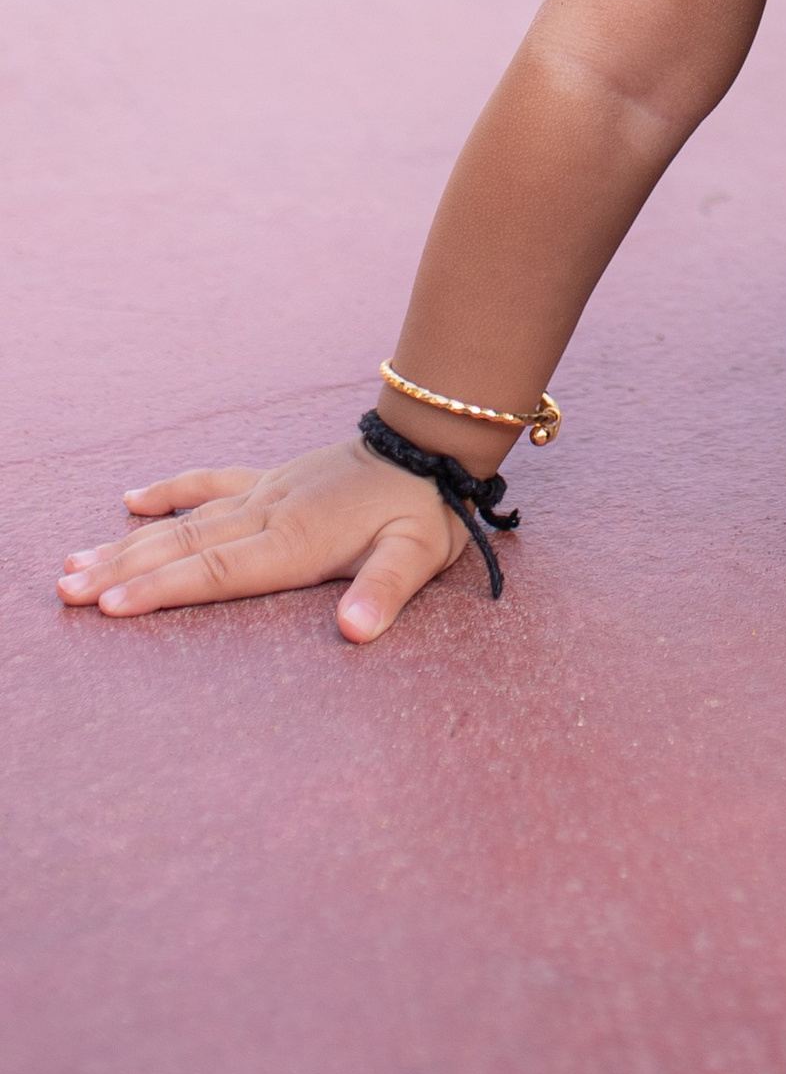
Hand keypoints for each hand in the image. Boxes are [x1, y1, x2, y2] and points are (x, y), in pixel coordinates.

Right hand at [57, 440, 470, 643]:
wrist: (431, 440)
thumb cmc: (427, 508)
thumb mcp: (420, 555)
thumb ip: (386, 592)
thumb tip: (357, 633)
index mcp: (297, 540)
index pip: (218, 571)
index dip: (165, 590)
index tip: (112, 607)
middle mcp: (269, 513)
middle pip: (183, 547)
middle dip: (122, 572)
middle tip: (66, 592)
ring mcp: (266, 492)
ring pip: (185, 519)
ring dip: (129, 543)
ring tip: (76, 562)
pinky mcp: (272, 479)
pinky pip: (211, 482)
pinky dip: (171, 491)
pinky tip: (132, 500)